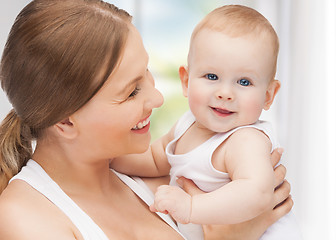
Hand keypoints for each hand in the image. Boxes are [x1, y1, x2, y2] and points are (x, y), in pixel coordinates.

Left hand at [150, 185, 191, 223]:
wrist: (195, 210)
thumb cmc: (187, 209)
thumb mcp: (173, 204)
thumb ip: (162, 203)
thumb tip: (151, 206)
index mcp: (173, 189)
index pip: (160, 190)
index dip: (161, 198)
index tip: (166, 205)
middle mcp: (171, 190)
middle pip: (157, 194)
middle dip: (159, 203)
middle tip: (167, 208)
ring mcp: (171, 195)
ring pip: (156, 199)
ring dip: (160, 207)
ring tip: (168, 210)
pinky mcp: (170, 201)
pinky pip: (159, 204)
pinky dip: (161, 209)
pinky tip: (168, 211)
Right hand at [179, 148, 293, 239]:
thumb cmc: (219, 227)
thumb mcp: (203, 204)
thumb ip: (191, 190)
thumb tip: (179, 178)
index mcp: (246, 191)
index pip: (263, 167)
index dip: (269, 155)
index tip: (270, 147)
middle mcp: (261, 198)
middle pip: (278, 174)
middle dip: (277, 163)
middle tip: (277, 152)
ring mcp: (268, 209)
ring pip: (284, 187)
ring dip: (283, 178)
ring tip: (281, 170)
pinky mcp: (271, 219)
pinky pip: (286, 205)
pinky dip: (287, 198)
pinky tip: (285, 193)